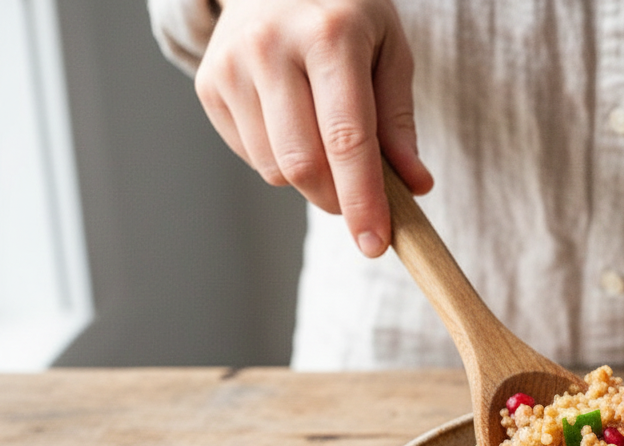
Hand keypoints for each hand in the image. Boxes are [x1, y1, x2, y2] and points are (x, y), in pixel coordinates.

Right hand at [195, 0, 431, 256]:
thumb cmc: (346, 15)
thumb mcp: (389, 51)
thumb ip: (400, 121)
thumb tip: (415, 187)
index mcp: (329, 37)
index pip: (347, 139)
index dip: (362, 199)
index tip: (375, 244)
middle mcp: (271, 48)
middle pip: (302, 165)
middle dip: (337, 200)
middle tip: (359, 202)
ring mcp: (232, 67)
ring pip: (274, 169)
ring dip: (309, 179)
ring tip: (324, 137)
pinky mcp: (208, 84)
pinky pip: (251, 156)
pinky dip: (280, 159)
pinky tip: (292, 121)